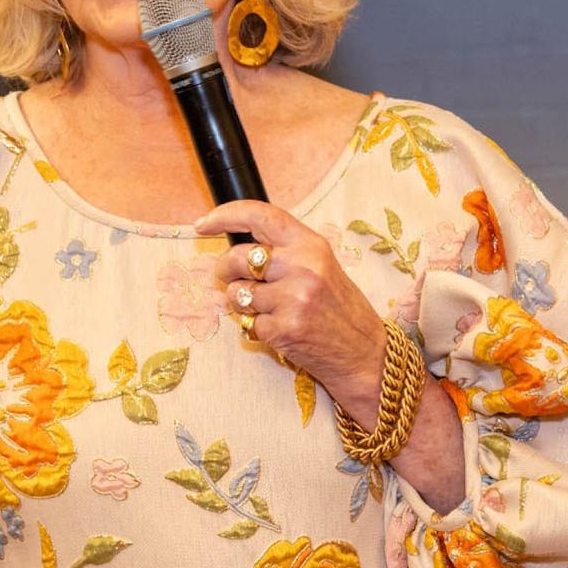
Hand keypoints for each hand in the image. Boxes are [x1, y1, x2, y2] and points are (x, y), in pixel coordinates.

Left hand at [194, 199, 386, 409]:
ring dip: (242, 304)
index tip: (204, 224)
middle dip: (226, 271)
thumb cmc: (338, 308)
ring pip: (236, 293)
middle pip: (237, 258)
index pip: (261, 216)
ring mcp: (293, 299)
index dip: (225, 215)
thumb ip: (285, 251)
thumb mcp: (320, 266)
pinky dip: (256, 328)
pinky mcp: (283, 329)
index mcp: (311, 245)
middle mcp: (303, 267)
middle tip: (238, 281)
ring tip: (268, 309)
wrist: (364, 352)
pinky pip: (247, 323)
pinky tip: (280, 329)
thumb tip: (236, 244)